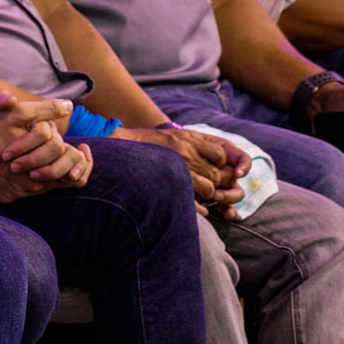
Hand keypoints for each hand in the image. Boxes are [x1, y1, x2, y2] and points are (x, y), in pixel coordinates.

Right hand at [0, 92, 89, 200]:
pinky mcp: (7, 196)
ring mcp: (19, 191)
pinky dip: (30, 178)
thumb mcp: (15, 111)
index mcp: (40, 165)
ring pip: (45, 184)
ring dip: (46, 169)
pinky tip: (23, 163)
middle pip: (63, 178)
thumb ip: (44, 109)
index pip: (75, 169)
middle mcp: (32, 183)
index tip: (83, 147)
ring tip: (39, 153)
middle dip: (65, 161)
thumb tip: (68, 106)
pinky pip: (27, 190)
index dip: (82, 158)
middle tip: (66, 148)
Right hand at [114, 127, 247, 218]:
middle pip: (216, 174)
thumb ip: (194, 143)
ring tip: (199, 194)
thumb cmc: (149, 142)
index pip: (220, 153)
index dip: (221, 163)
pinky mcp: (168, 182)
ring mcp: (177, 168)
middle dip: (218, 183)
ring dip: (208, 194)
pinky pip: (193, 200)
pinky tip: (199, 208)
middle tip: (210, 186)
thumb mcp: (173, 135)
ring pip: (208, 188)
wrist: (121, 146)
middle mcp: (186, 152)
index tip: (214, 167)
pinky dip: (200, 208)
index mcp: (188, 139)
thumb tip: (216, 155)